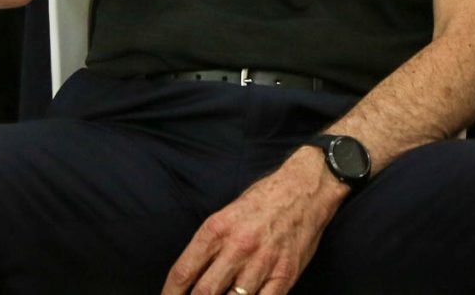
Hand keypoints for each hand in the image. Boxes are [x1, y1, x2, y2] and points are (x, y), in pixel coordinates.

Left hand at [161, 147, 342, 294]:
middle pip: (204, 293)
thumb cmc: (261, 202)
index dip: (171, 294)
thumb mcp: (225, 215)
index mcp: (217, 230)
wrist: (303, 190)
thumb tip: (189, 279)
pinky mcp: (284, 275)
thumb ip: (208, 246)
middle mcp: (237, 247)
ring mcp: (262, 263)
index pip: (184, 272)